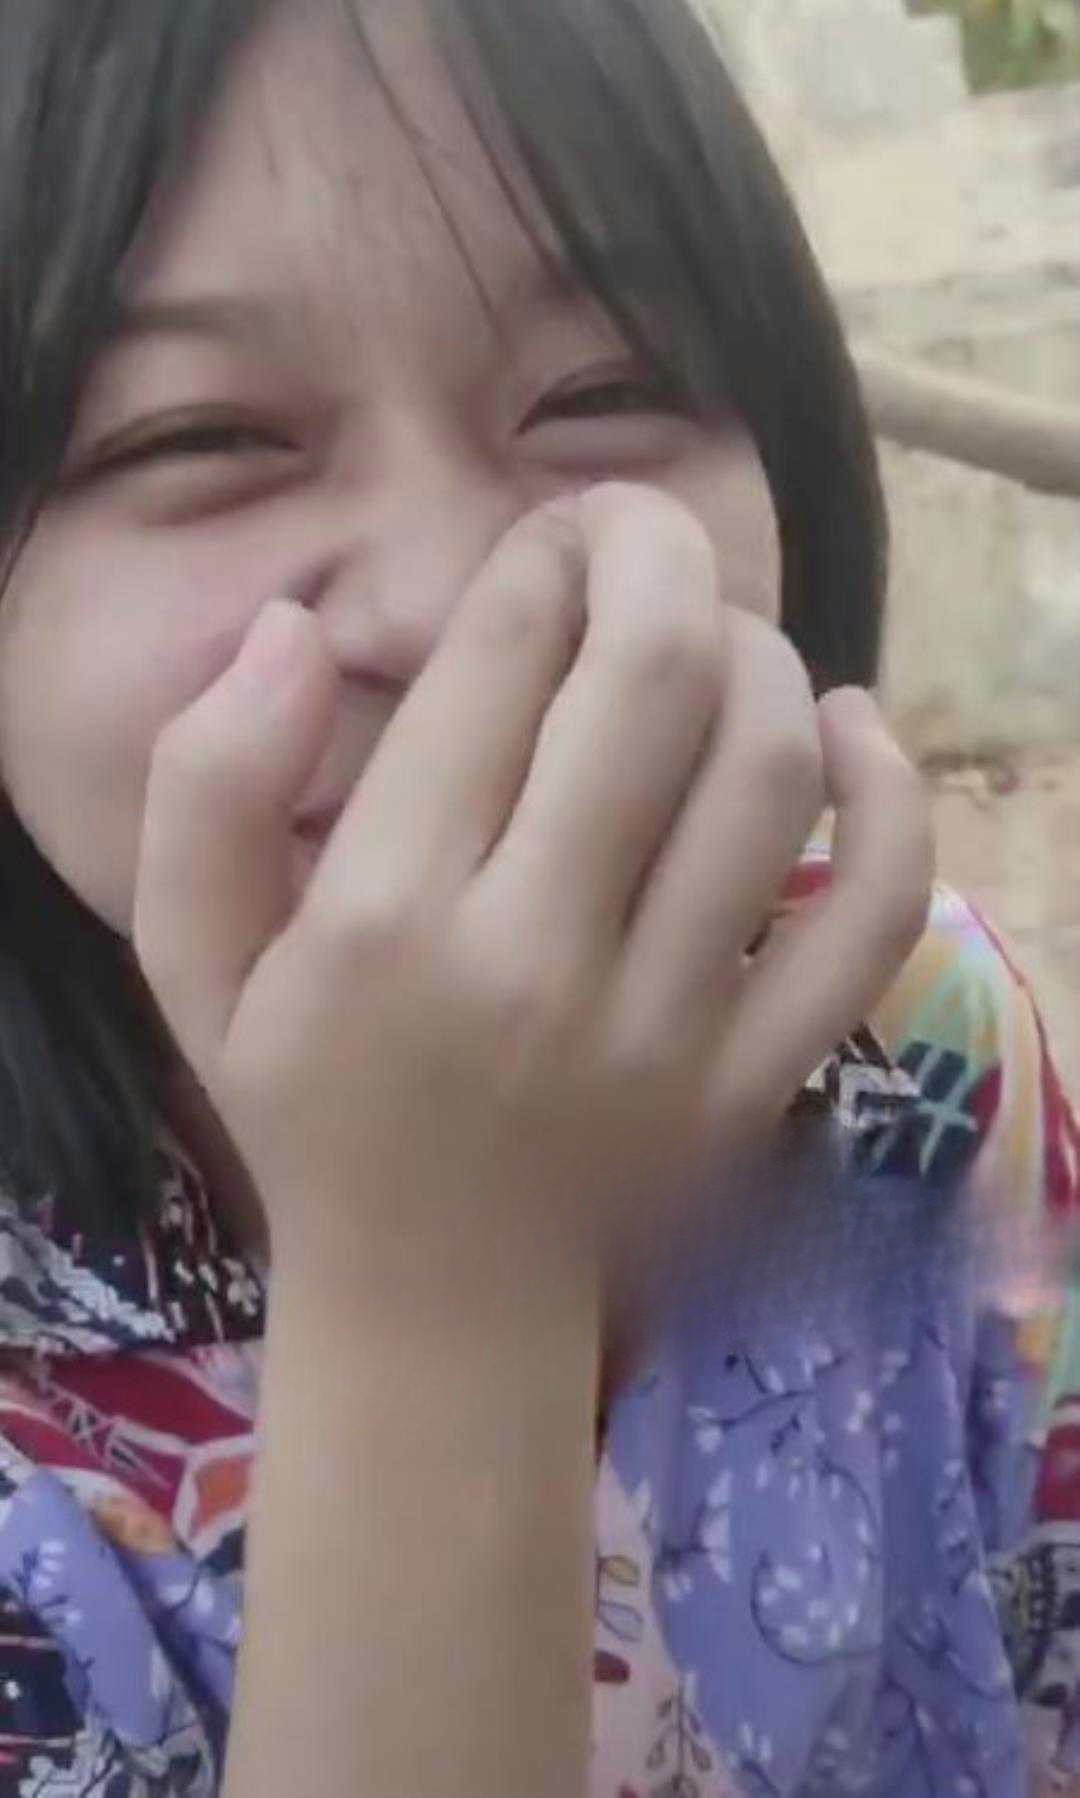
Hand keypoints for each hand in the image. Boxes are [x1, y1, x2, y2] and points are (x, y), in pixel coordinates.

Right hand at [133, 483, 931, 1295]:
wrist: (434, 1298)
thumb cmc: (311, 1102)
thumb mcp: (190, 953)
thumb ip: (205, 783)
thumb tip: (297, 628)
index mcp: (386, 914)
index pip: (502, 658)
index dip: (539, 554)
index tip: (545, 542)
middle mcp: (534, 960)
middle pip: (652, 678)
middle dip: (653, 552)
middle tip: (632, 534)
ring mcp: (665, 1028)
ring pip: (766, 769)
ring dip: (759, 653)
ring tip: (714, 638)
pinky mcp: (756, 1079)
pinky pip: (869, 917)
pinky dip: (890, 800)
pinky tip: (852, 730)